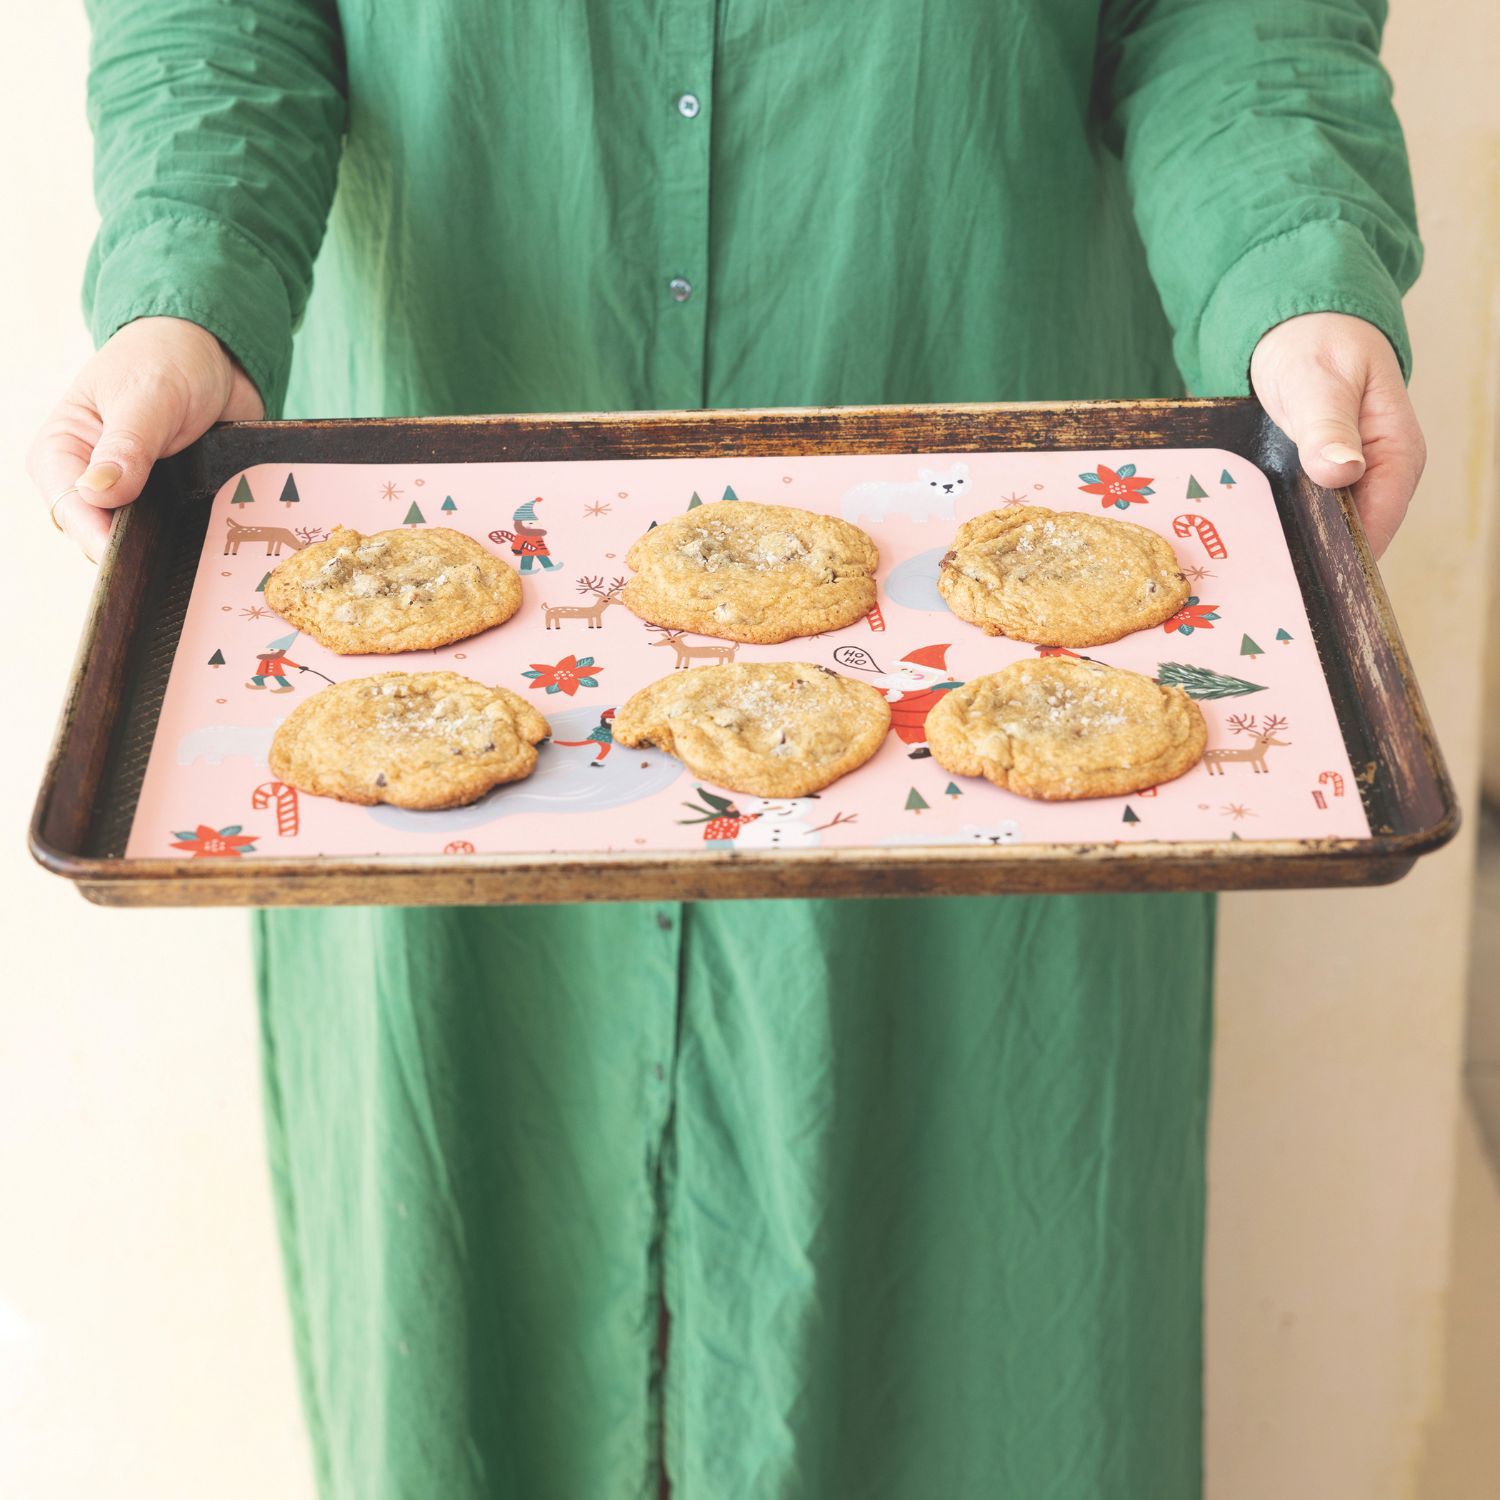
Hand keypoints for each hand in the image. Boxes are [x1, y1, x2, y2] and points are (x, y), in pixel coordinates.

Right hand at [27, 316, 263, 561]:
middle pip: (103, 535)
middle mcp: (92, 480)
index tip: (130, 548)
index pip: (69, 508)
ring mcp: (134, 495)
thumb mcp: (146, 395)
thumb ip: (126, 444)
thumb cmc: (165, 358)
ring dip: (169, 546)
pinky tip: (216, 539)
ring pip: (143, 541)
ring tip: (199, 547)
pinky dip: (195, 535)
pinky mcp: (170, 501)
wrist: (214, 351)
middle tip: (173, 555)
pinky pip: (179, 533)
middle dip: (135, 547)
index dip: (97, 534)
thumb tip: (98, 493)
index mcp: (62, 451)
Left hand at [1250, 311, 1424, 558]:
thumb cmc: (1316, 345)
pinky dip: (1283, 523)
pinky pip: (1306, 513)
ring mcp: (1350, 480)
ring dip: (1294, 542)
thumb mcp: (1318, 380)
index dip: (1343, 554)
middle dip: (1313, 555)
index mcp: (1397, 453)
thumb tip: (1342, 471)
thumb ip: (1328, 426)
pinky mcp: (1321, 481)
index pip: (1378, 524)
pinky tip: (1251, 539)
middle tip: (1264, 577)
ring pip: (1326, 529)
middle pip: (1351, 535)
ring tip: (1252, 566)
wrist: (1297, 328)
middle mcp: (1380, 474)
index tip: (1302, 574)